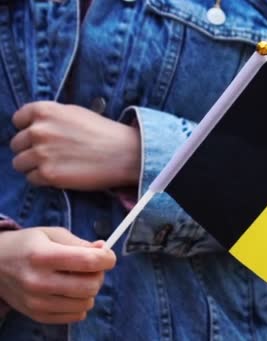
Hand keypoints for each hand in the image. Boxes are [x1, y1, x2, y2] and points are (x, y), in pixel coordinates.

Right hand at [0, 228, 115, 323]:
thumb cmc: (28, 246)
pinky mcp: (37, 315)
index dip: (107, 258)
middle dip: (99, 275)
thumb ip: (80, 243)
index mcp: (42, 256)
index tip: (107, 255)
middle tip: (92, 268)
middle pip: (90, 285)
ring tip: (79, 279)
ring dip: (90, 291)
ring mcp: (37, 302)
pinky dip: (80, 304)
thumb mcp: (52, 234)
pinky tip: (71, 292)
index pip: (89, 261)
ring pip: (86, 303)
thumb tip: (104, 250)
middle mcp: (38, 281)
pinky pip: (75, 316)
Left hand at [10, 101, 140, 189]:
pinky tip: (61, 175)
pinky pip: (32, 179)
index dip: (27, 129)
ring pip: (19, 163)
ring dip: (33, 166)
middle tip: (51, 155)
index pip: (18, 120)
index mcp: (45, 111)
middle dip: (30, 150)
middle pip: (16, 144)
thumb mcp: (75, 113)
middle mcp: (38, 130)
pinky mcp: (48, 174)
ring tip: (55, 166)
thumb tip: (34, 127)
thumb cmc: (104, 133)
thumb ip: (51, 117)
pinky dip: (43, 179)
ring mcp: (41, 153)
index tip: (40, 137)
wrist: (125, 154)